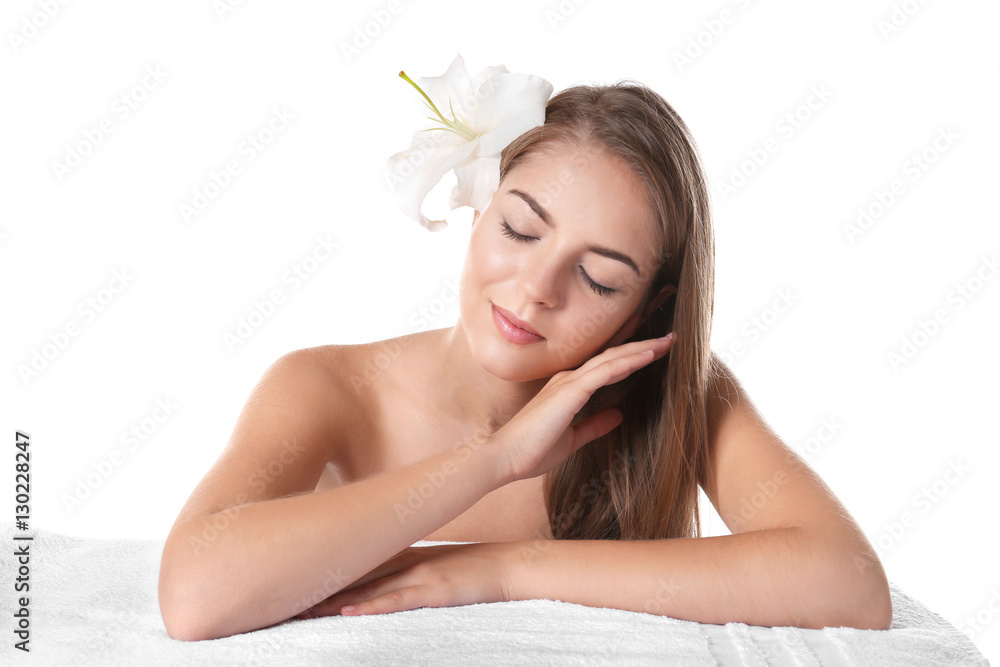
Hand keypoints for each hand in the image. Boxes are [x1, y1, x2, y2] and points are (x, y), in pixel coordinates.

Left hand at [294, 542, 515, 617]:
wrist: (513, 567)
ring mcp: (420, 574)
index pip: (357, 563)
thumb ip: (411, 570)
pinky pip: (397, 601)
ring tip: (301, 610)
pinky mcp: (434, 590)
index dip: (325, 572)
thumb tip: (384, 582)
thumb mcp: (438, 565)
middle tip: (283, 598)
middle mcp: (406, 561)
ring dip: (334, 601)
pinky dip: (371, 608)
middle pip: (354, 575)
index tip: (294, 580)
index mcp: (405, 555)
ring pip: (368, 590)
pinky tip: (348, 613)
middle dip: (319, 587)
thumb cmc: (477, 570)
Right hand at [495, 334, 674, 483]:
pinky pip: (605, 371)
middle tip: (668, 338)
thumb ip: (595, 424)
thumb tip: (618, 415)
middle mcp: (569, 379)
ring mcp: (569, 382)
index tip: (653, 349)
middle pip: (613, 356)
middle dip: (642, 346)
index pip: (605, 366)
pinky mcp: (570, 391)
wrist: (504, 457)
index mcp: (568, 389)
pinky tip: (648, 355)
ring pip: (612, 358)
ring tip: (667, 342)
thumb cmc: (532, 451)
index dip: (630, 356)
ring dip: (641, 348)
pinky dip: (628, 361)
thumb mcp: (573, 438)